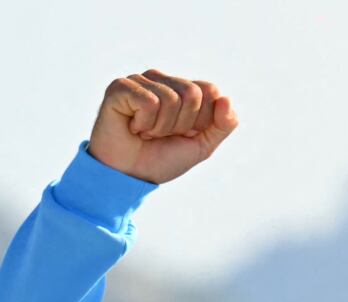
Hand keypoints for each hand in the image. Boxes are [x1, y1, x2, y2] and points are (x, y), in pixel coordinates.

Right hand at [88, 70, 237, 184]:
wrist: (130, 175)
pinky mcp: (120, 86)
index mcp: (183, 90)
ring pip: (170, 98)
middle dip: (182, 125)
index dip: (203, 120)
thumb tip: (226, 99)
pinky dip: (144, 124)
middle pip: (192, 93)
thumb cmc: (163, 158)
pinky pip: (149, 102)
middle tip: (161, 135)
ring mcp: (140, 81)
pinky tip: (133, 128)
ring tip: (146, 133)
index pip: (211, 91)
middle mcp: (162, 80)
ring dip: (161, 128)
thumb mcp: (202, 146)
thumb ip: (223, 125)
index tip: (185, 134)